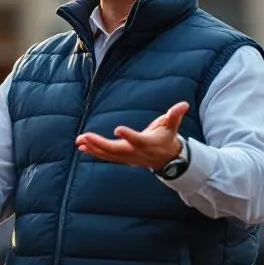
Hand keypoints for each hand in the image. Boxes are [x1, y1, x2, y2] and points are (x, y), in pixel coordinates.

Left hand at [75, 101, 189, 170]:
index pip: (137, 140)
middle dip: (100, 144)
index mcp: (147, 143)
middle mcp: (135, 152)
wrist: (166, 160)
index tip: (117, 129)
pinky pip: (106, 156)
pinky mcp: (122, 158)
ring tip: (79, 141)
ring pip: (108, 155)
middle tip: (85, 136)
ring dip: (92, 148)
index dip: (128, 135)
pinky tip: (81, 146)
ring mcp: (127, 157)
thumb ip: (175, 115)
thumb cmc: (167, 138)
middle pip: (116, 150)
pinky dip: (93, 151)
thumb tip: (184, 104)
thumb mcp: (172, 126)